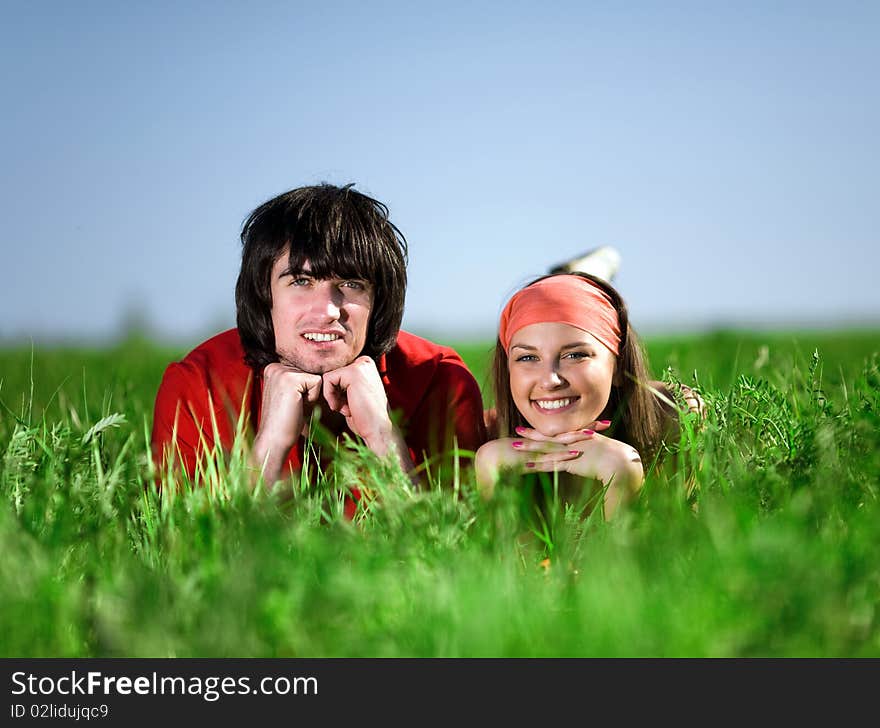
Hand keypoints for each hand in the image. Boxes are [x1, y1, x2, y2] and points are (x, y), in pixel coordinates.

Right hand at [252, 363, 322, 482]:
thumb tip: (321, 372)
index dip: (305, 390)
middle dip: (308, 392)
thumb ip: (300, 381)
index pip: (305, 371)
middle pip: (311, 372)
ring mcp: (281, 371)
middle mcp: (275, 367)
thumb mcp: (292, 395)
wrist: (274, 439)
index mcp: (274, 369)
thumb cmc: (286, 421)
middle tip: (293, 406)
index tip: (292, 403)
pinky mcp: (290, 379)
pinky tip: (297, 406)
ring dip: (310, 395)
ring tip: (295, 406)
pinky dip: (313, 398)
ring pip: (315, 377)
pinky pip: (318, 382)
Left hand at [321, 356, 392, 443]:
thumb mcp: (353, 395)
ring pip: (329, 378)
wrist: (377, 430)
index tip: (349, 405)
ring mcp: (360, 365)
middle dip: (335, 394)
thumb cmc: (365, 418)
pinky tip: (344, 408)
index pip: (336, 374)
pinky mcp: (353, 372)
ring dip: (334, 397)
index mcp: (365, 366)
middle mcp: (364, 362)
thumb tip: (323, 378)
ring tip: (349, 408)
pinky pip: (328, 380)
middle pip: (332, 375)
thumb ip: (344, 384)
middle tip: (349, 407)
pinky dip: (330, 397)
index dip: (337, 392)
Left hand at [513, 427, 642, 517]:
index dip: (542, 430)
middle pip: (547, 437)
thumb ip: (590, 445)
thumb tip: (584, 448)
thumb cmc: (612, 457)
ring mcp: (569, 451)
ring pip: (545, 448)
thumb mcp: (598, 447)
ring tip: (514, 446)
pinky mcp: (571, 463)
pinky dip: (538, 464)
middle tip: (516, 430)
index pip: (556, 432)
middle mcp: (571, 441)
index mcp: (576, 436)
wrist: (619, 461)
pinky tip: (527, 465)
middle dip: (530, 434)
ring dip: (529, 448)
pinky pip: (551, 464)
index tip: (531, 427)